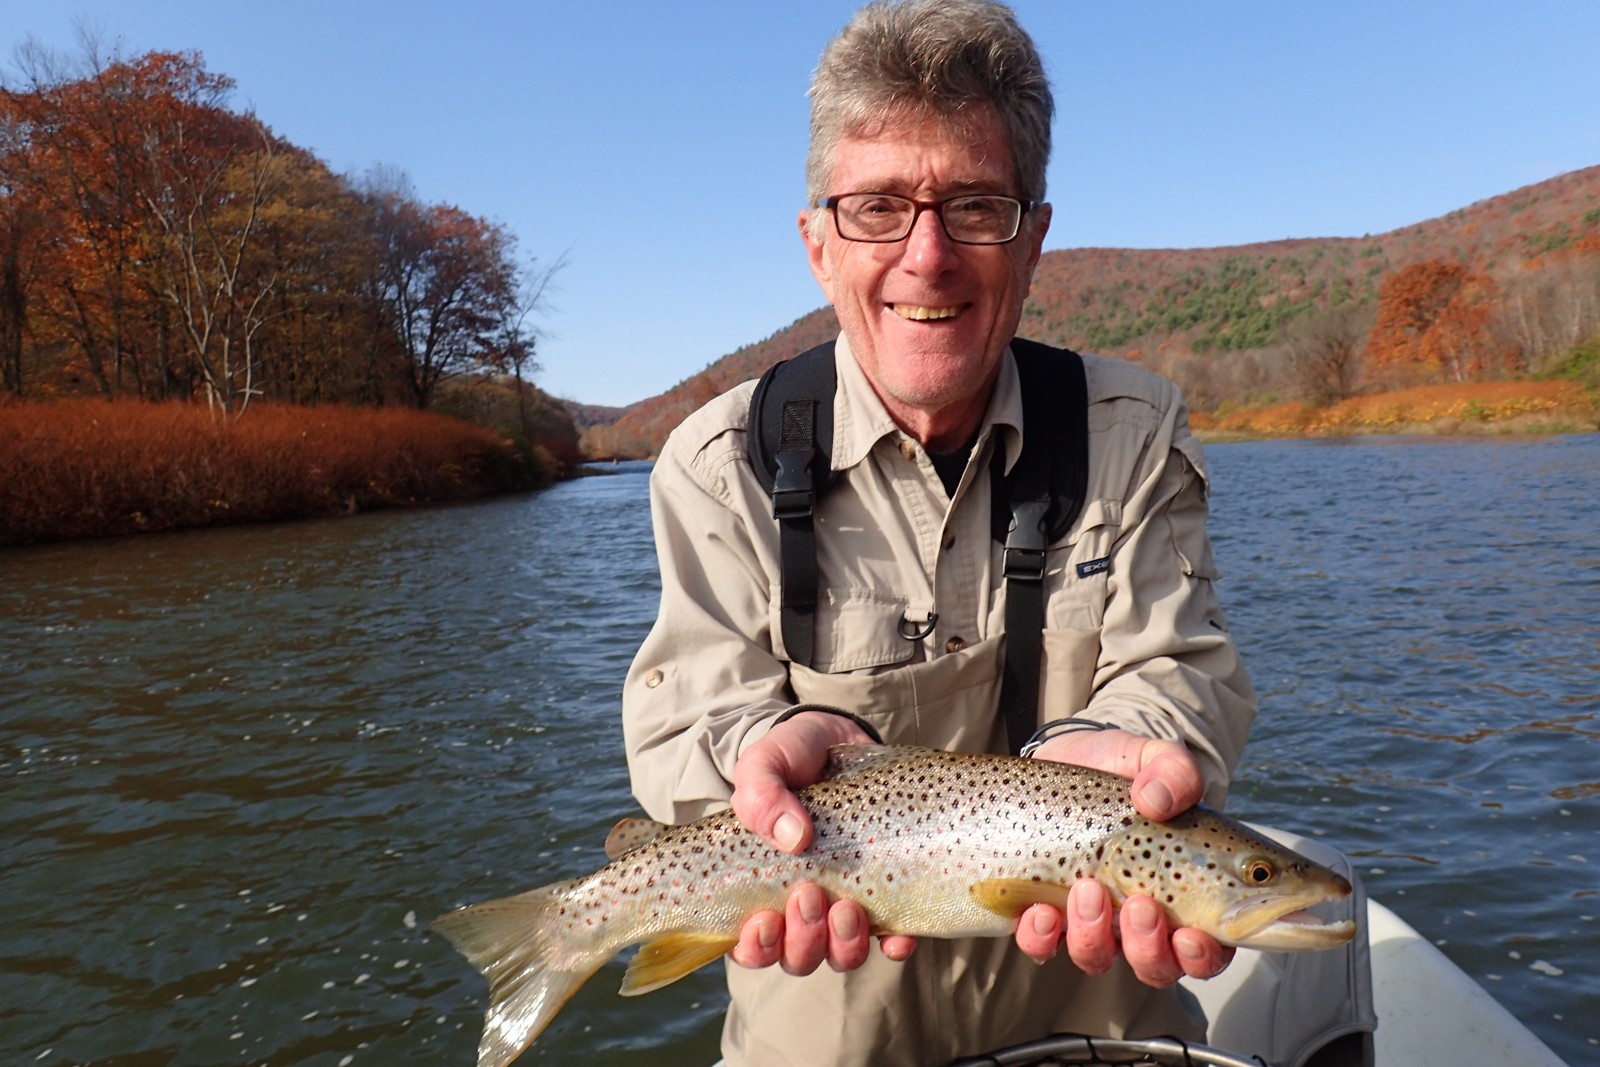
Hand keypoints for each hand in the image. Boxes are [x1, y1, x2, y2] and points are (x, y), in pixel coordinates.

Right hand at [727, 710, 916, 972]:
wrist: (838, 740)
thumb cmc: (791, 758)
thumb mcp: (765, 764)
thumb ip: (761, 794)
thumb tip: (794, 837)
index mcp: (760, 888)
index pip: (751, 944)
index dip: (756, 948)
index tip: (763, 921)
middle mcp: (800, 907)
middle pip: (798, 956)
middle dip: (803, 940)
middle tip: (810, 894)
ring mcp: (844, 902)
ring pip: (841, 955)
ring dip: (844, 945)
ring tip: (849, 909)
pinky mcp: (884, 893)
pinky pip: (891, 938)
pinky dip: (894, 944)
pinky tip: (897, 934)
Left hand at [1012, 729, 1233, 985]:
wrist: (1072, 757)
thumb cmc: (1128, 770)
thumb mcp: (1157, 759)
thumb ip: (1173, 772)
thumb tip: (1158, 800)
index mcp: (1186, 894)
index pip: (1208, 950)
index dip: (1204, 956)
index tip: (1191, 934)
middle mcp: (1141, 918)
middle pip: (1156, 966)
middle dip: (1148, 947)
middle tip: (1139, 904)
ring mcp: (1092, 918)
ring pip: (1097, 957)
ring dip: (1094, 935)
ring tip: (1088, 888)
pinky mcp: (1045, 908)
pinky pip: (1041, 944)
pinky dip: (1041, 937)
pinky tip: (1041, 911)